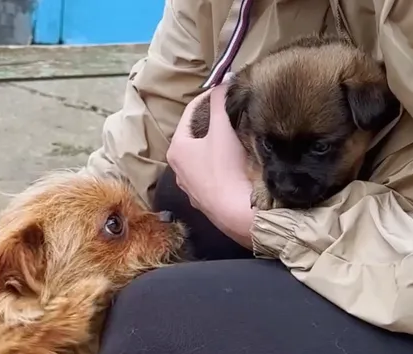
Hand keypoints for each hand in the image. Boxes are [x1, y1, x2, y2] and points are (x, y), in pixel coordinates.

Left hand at [167, 85, 255, 247]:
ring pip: (202, 154)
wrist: (236, 211)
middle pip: (195, 134)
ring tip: (235, 132)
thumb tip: (223, 81)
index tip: (224, 90)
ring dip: (216, 142)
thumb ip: (220, 102)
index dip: (208, 97)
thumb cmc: (226, 169)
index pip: (190, 112)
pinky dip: (220, 161)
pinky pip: (210, 172)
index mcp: (176, 149)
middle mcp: (177, 168)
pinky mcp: (203, 198)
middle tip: (231, 110)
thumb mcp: (222, 129)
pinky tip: (234, 160)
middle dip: (212, 120)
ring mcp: (189, 185)